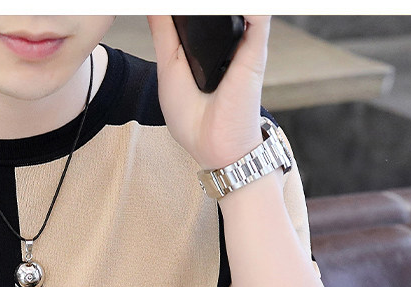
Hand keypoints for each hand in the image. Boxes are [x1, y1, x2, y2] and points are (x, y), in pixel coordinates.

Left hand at [147, 15, 270, 169]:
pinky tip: (230, 6)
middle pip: (217, 8)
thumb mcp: (169, 69)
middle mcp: (228, 37)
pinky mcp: (256, 48)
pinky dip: (245, 7)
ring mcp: (244, 40)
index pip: (196, 11)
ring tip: (208, 1)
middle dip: (205, 3)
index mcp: (205, 43)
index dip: (183, 5)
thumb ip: (164, 33)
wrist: (214, 147)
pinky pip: (256, 13)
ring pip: (234, 7)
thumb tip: (154, 4)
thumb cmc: (193, 118)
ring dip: (221, 4)